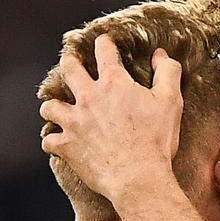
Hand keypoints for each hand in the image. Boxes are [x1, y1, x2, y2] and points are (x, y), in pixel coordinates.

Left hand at [40, 34, 182, 200]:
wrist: (138, 178)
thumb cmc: (156, 141)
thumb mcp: (171, 102)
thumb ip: (167, 73)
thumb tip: (161, 55)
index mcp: (114, 84)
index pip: (104, 52)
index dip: (104, 43)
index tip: (103, 43)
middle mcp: (89, 98)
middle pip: (69, 69)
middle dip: (68, 62)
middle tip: (70, 62)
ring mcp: (74, 122)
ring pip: (50, 106)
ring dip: (53, 106)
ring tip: (57, 108)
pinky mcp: (66, 146)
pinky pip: (48, 140)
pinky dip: (52, 141)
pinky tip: (56, 142)